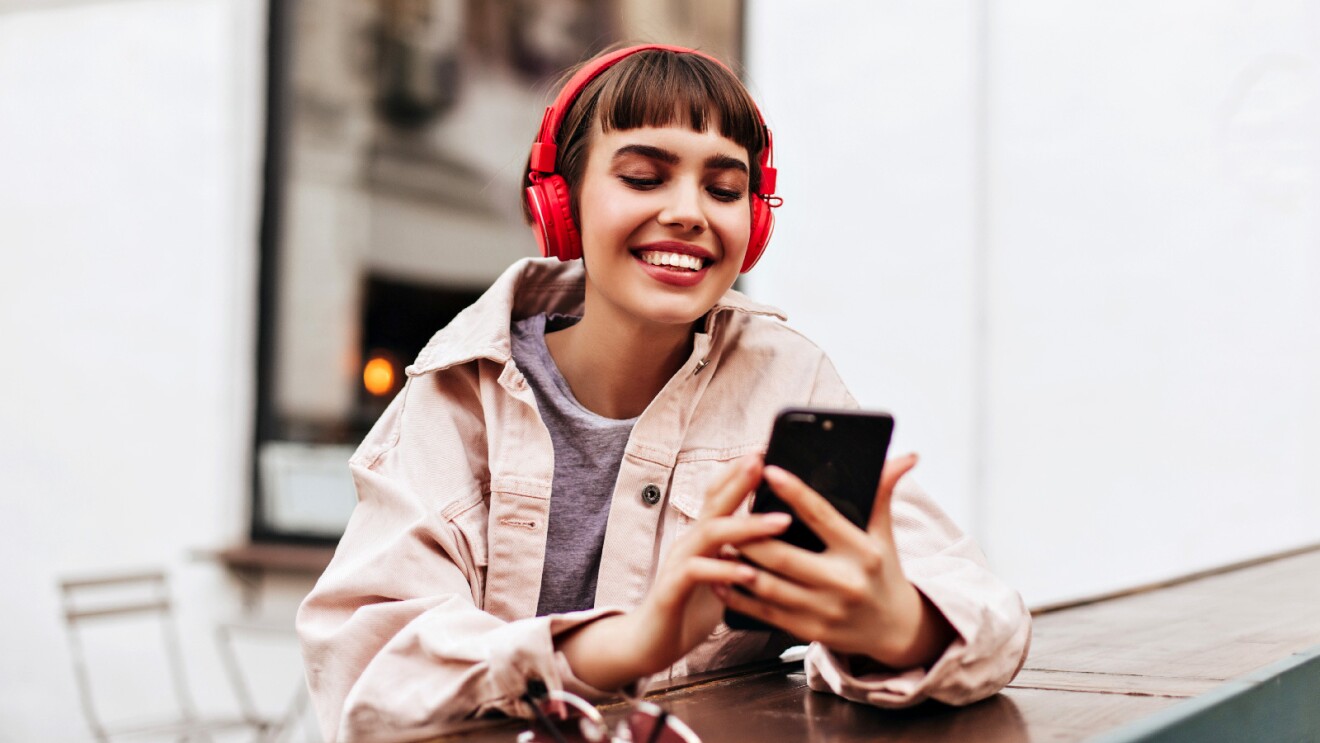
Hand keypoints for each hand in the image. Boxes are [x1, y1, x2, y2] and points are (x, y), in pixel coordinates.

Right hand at [558, 456, 789, 688]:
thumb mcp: (720, 575)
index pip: (717, 496)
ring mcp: (677, 564)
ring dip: (747, 526)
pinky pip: (697, 573)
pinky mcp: (671, 590)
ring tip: (780, 522)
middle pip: (714, 503)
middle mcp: (688, 543)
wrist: (648, 642)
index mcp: (701, 538)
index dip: (737, 473)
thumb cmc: (688, 608)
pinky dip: (724, 569)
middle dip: (740, 481)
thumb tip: (776, 540)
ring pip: (710, 534)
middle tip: (763, 462)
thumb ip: (738, 554)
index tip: (763, 451)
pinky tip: (748, 571)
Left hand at [714, 453, 954, 668]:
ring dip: (737, 564)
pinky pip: (764, 613)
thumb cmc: (882, 571)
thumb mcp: (883, 534)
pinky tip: (719, 578)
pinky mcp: (808, 631)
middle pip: (784, 556)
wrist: (894, 630)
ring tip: (718, 542)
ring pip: (768, 585)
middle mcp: (843, 583)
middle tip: (727, 512)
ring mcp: (824, 611)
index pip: (822, 516)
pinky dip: (737, 596)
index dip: (795, 492)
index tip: (769, 471)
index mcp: (861, 552)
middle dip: (750, 535)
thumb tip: (905, 456)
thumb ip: (882, 493)